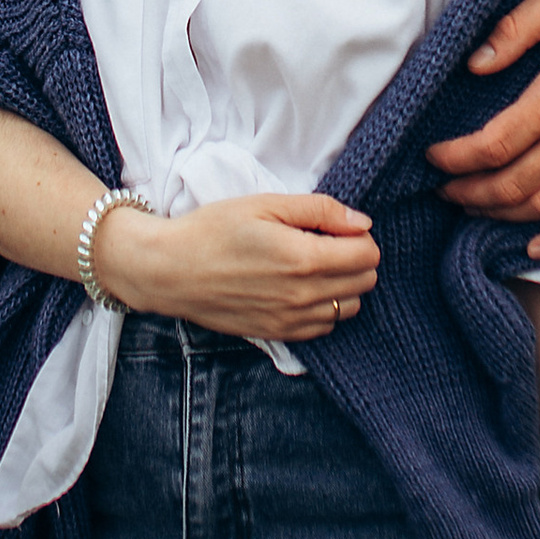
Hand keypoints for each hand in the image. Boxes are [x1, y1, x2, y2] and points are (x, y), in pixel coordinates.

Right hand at [99, 192, 380, 340]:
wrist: (171, 270)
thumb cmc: (214, 230)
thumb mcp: (266, 204)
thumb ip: (319, 210)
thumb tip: (361, 223)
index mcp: (303, 259)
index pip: (368, 254)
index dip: (358, 236)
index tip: (335, 227)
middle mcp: (303, 296)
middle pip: (365, 282)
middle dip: (355, 258)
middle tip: (325, 242)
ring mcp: (292, 320)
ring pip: (349, 307)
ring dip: (343, 285)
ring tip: (312, 265)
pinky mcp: (278, 334)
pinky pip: (324, 327)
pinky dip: (324, 307)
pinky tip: (300, 288)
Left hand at [428, 0, 539, 260]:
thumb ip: (514, 28)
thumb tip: (474, 64)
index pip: (495, 143)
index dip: (457, 158)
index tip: (433, 157)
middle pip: (513, 184)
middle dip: (470, 192)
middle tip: (445, 187)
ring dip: (503, 214)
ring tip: (474, 207)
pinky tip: (534, 247)